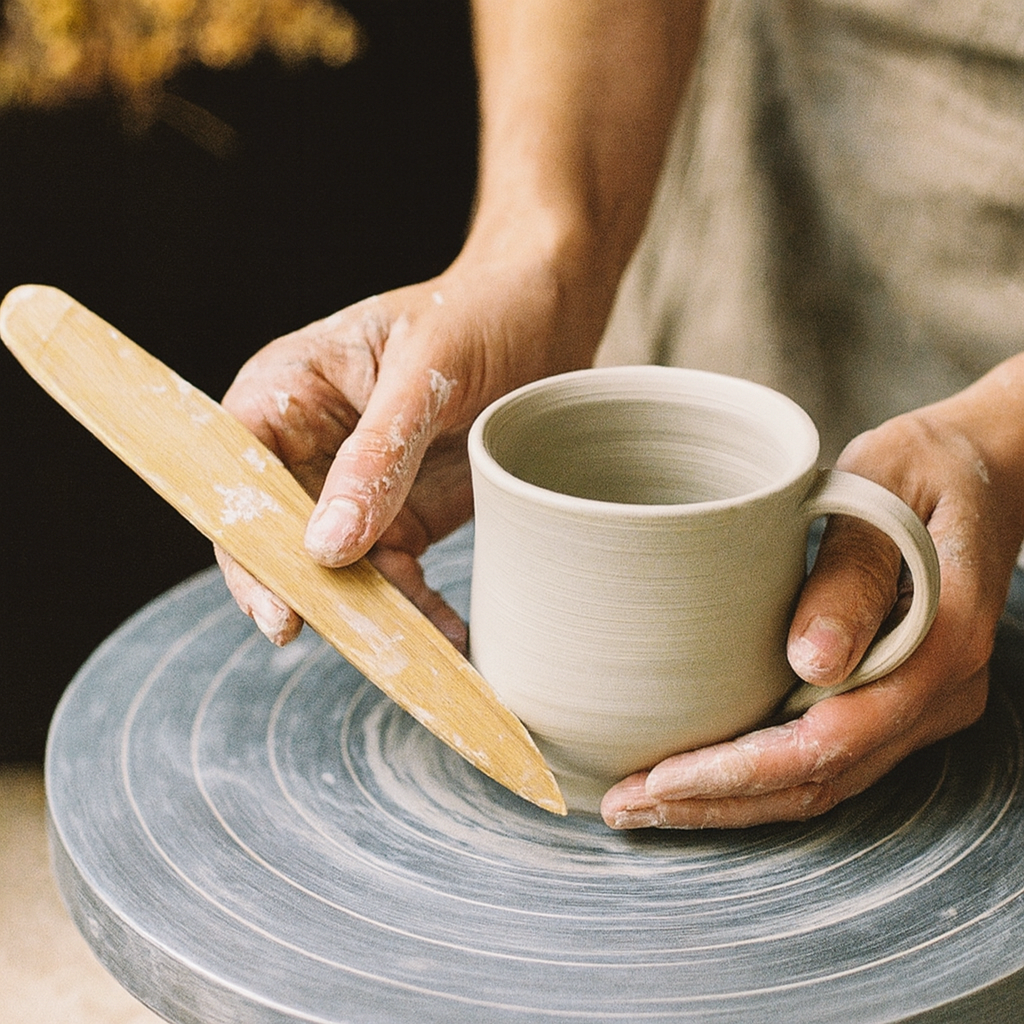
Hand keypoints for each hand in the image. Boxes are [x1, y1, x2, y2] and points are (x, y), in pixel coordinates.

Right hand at [216, 250, 612, 650]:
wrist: (547, 319)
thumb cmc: (481, 314)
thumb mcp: (428, 372)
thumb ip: (376, 455)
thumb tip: (325, 546)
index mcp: (288, 392)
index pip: (239, 476)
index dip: (247, 545)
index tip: (280, 608)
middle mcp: (309, 447)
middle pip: (280, 537)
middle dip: (310, 595)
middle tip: (353, 646)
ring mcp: (354, 489)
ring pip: (338, 570)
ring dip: (372, 614)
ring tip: (414, 656)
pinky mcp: (401, 517)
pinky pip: (395, 576)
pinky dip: (419, 609)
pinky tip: (449, 637)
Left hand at [602, 361, 1023, 827]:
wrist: (984, 471)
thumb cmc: (924, 468)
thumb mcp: (884, 493)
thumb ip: (853, 573)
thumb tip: (812, 661)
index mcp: (942, 642)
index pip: (831, 740)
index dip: (741, 771)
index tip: (660, 778)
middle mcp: (938, 691)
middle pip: (819, 781)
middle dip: (716, 803)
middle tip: (627, 807)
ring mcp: (921, 703)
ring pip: (822, 784)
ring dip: (731, 801)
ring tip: (643, 803)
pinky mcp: (895, 698)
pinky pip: (826, 759)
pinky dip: (759, 776)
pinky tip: (700, 774)